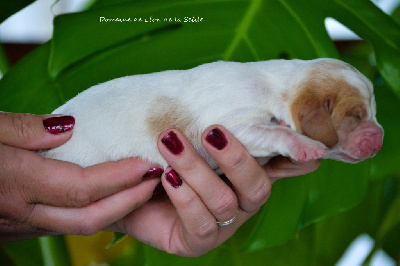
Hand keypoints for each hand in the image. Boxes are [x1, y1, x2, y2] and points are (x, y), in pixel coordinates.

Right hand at [0, 112, 160, 241]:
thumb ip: (25, 128)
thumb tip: (68, 126)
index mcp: (16, 182)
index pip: (82, 186)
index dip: (120, 177)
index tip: (146, 164)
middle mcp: (23, 210)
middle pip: (90, 215)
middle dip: (130, 200)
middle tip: (156, 179)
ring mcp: (20, 224)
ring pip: (80, 226)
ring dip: (116, 210)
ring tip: (142, 188)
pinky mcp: (18, 227)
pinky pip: (66, 225)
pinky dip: (95, 214)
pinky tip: (109, 198)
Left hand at [108, 125, 319, 256]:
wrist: (130, 187)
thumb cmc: (166, 156)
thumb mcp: (193, 138)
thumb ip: (220, 130)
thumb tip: (256, 112)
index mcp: (247, 174)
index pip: (280, 166)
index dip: (294, 157)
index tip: (303, 142)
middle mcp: (242, 201)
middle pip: (258, 187)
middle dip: (235, 157)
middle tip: (211, 131)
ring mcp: (223, 225)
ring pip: (224, 201)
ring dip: (195, 169)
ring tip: (169, 142)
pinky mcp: (198, 242)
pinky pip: (201, 223)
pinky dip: (184, 197)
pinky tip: (167, 177)